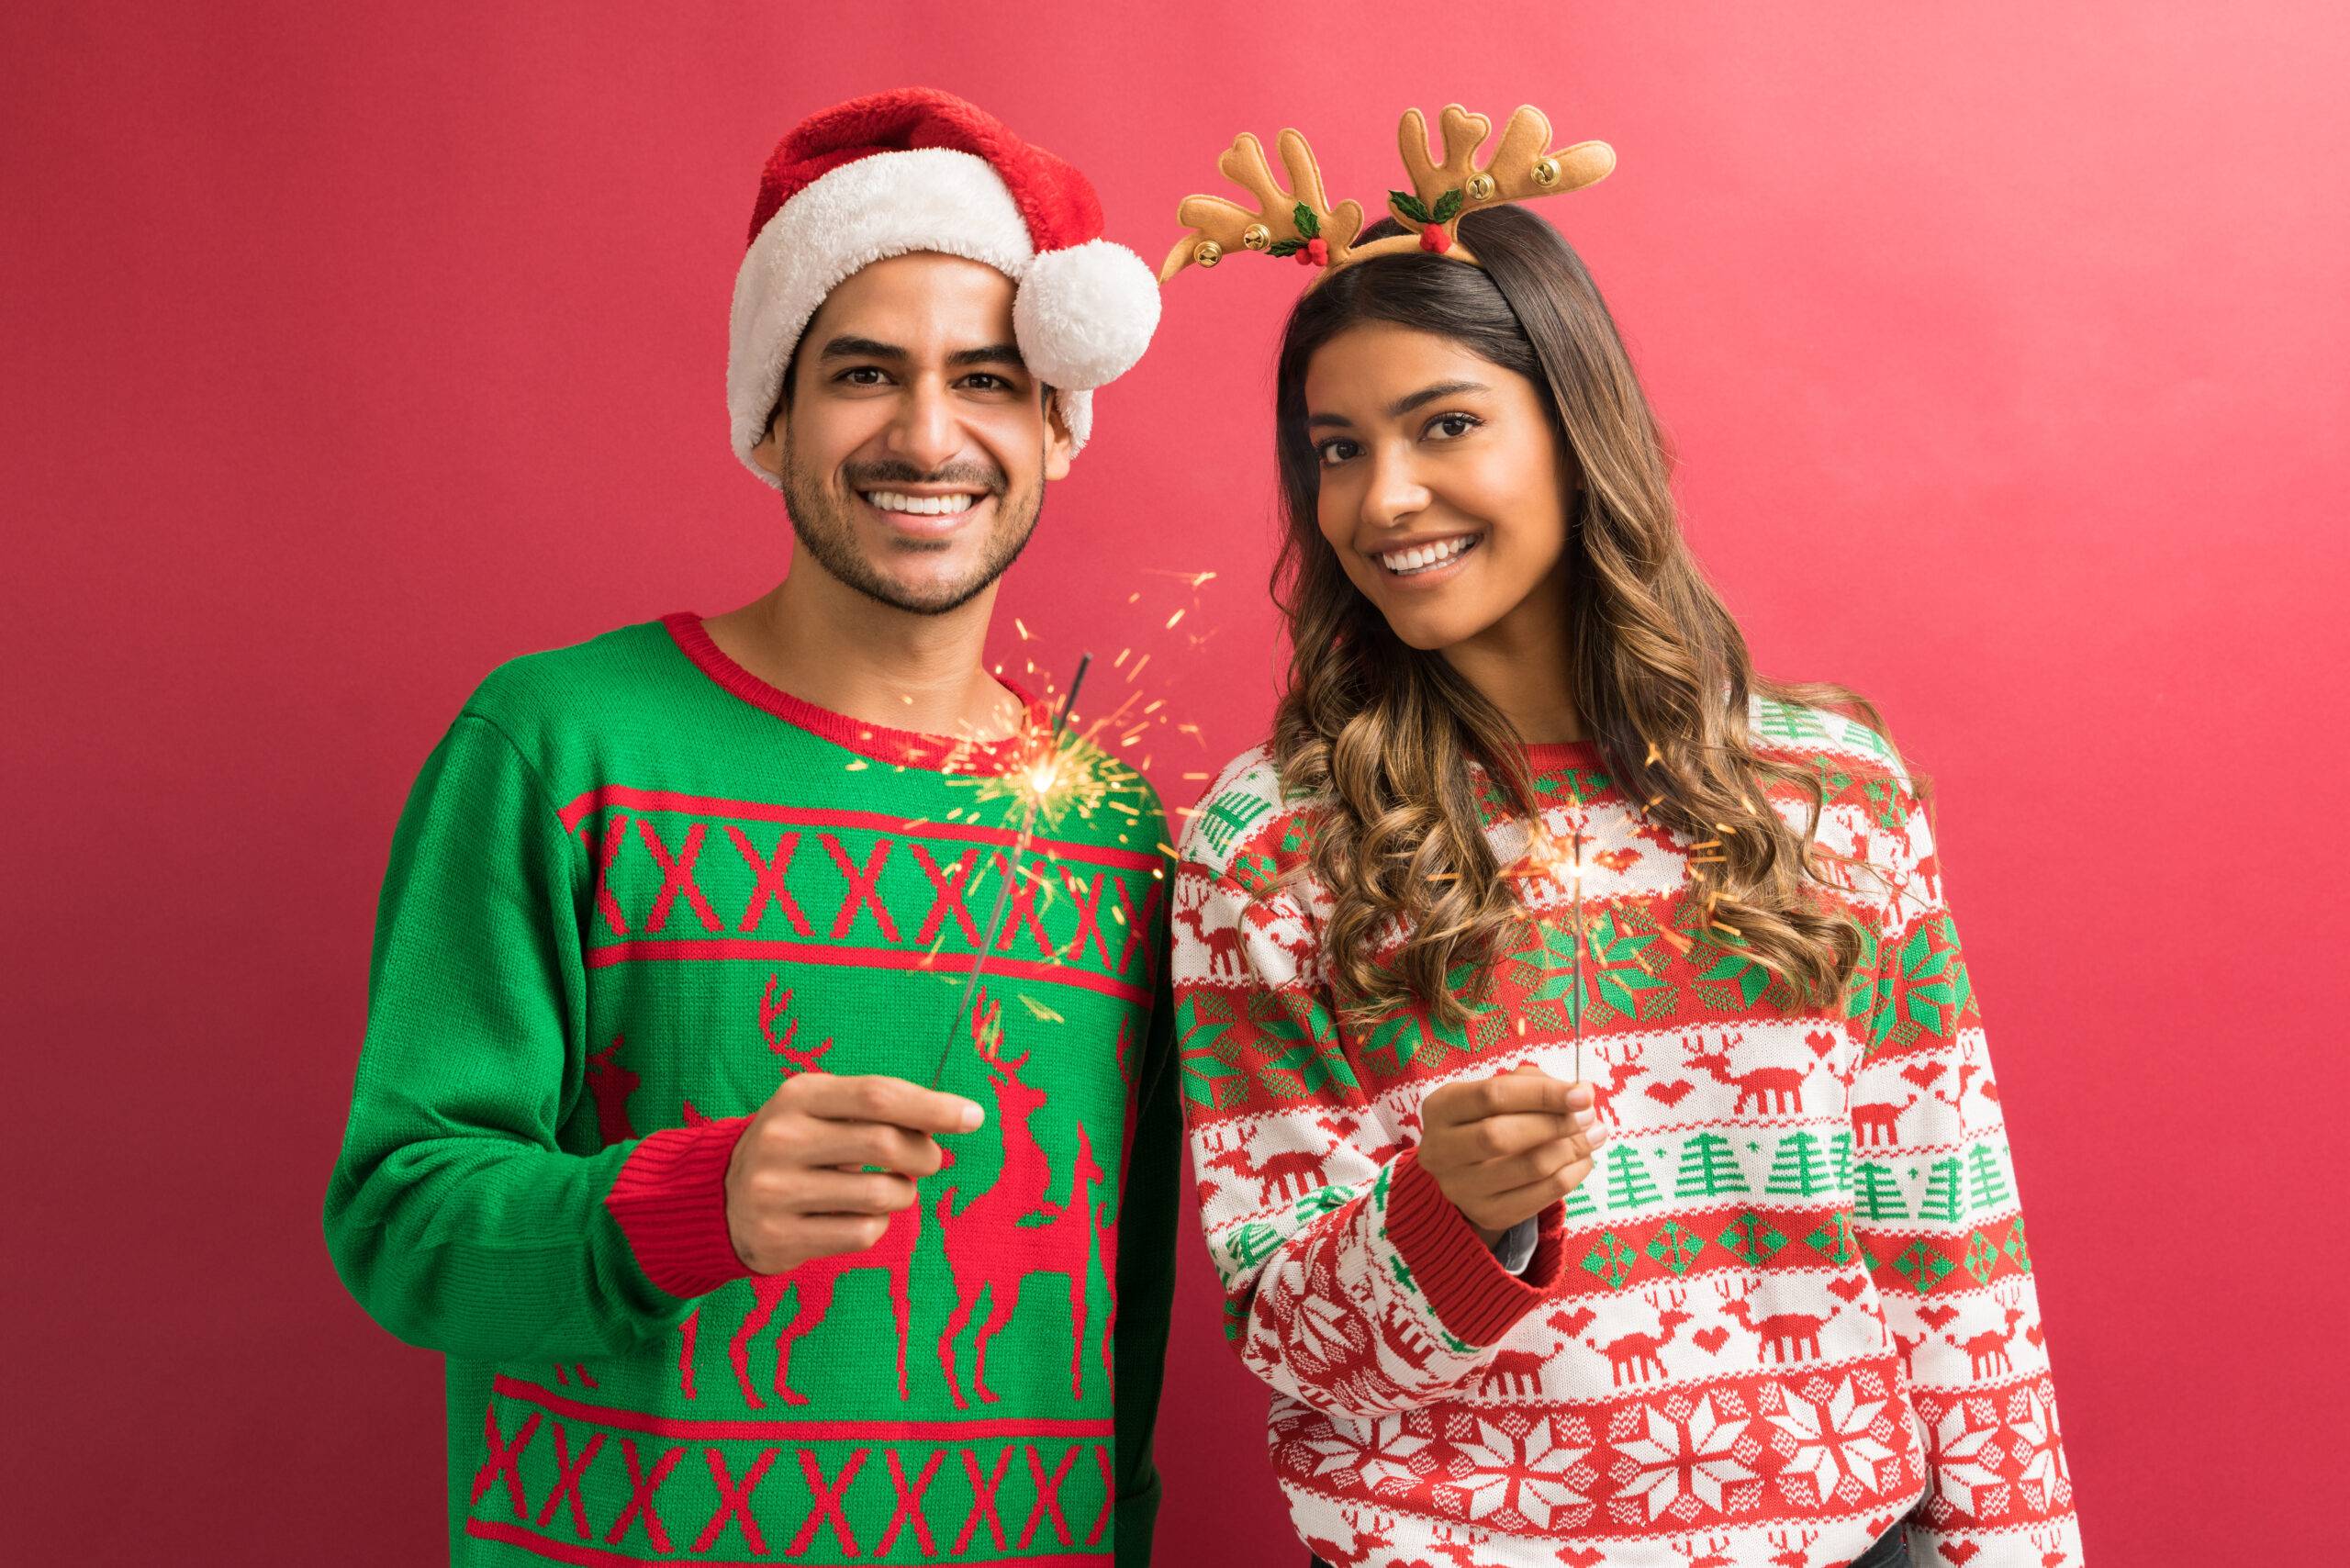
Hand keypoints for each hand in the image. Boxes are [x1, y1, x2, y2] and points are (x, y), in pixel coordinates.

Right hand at [724, 1074, 983, 1273]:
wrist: (720, 1197)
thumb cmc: (797, 1145)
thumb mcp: (823, 1109)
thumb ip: (879, 1108)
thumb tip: (954, 1117)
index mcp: (797, 1095)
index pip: (878, 1095)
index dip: (933, 1106)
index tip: (974, 1117)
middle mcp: (781, 1139)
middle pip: (886, 1144)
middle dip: (925, 1154)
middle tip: (930, 1160)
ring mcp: (775, 1191)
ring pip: (881, 1195)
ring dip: (904, 1193)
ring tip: (891, 1189)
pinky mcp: (778, 1237)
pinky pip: (863, 1233)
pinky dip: (878, 1225)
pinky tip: (857, 1215)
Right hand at [1417, 1064, 1606, 1246]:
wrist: (1467, 1170)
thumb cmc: (1490, 1117)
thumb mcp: (1500, 1091)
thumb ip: (1536, 1084)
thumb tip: (1582, 1094)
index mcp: (1441, 1108)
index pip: (1492, 1095)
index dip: (1542, 1093)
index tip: (1582, 1094)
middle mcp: (1441, 1150)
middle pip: (1501, 1136)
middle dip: (1555, 1123)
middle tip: (1589, 1116)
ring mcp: (1461, 1188)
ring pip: (1528, 1167)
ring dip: (1572, 1149)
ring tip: (1595, 1134)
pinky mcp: (1487, 1214)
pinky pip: (1542, 1196)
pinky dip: (1572, 1174)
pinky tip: (1583, 1159)